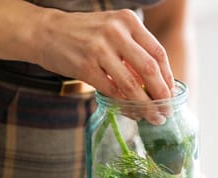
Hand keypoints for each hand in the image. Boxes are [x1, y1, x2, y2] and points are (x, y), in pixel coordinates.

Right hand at [34, 9, 173, 101]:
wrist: (45, 32)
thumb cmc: (83, 34)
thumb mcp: (112, 29)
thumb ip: (133, 48)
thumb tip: (157, 81)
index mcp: (128, 21)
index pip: (158, 52)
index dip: (167, 77)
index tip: (171, 94)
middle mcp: (116, 32)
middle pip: (150, 68)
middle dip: (161, 94)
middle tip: (167, 111)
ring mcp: (99, 49)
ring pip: (131, 84)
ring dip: (145, 105)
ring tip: (152, 116)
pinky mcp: (85, 66)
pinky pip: (111, 91)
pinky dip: (123, 104)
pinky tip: (130, 111)